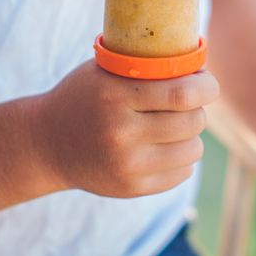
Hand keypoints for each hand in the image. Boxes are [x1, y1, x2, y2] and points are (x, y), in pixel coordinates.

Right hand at [34, 60, 218, 197]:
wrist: (46, 144)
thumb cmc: (84, 97)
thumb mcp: (105, 72)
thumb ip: (145, 66)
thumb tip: (201, 67)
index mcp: (115, 97)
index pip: (181, 94)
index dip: (205, 87)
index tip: (208, 84)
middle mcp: (121, 133)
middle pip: (191, 122)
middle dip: (198, 110)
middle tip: (189, 104)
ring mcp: (126, 166)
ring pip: (192, 150)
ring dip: (191, 136)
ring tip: (175, 127)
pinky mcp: (131, 188)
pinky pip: (181, 173)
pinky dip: (181, 158)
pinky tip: (163, 148)